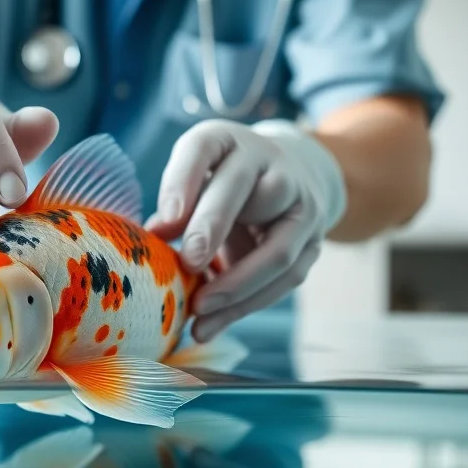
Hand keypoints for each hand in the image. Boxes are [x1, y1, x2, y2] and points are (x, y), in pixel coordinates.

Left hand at [145, 119, 346, 341]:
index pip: (203, 148)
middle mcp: (270, 165)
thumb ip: (177, 201)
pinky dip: (246, 306)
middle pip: (241, 191)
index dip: (183, 182)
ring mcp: (299, 204)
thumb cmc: (227, 178)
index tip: (166, 220)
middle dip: (212, 227)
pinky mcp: (313, 242)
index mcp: (228, 141)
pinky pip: (284, 280)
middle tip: (187, 262)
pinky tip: (211, 325)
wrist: (296, 173)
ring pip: (276, 248)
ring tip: (198, 310)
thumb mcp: (198, 176)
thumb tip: (154, 236)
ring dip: (235, 285)